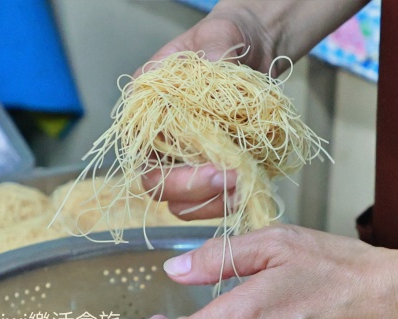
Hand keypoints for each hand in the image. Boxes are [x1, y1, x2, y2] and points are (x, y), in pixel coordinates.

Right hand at [137, 8, 276, 219]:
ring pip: (181, 202)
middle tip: (230, 179)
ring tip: (244, 186)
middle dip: (191, 189)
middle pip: (155, 184)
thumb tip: (217, 69)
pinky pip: (210, 202)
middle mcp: (159, 139)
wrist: (256, 49)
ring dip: (212, 202)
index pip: (141, 147)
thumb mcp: (220, 35)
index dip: (167, 164)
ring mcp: (184, 160)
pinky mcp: (211, 172)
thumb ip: (215, 52)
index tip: (211, 165)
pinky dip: (229, 202)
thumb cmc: (228, 39)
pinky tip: (251, 189)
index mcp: (148, 107)